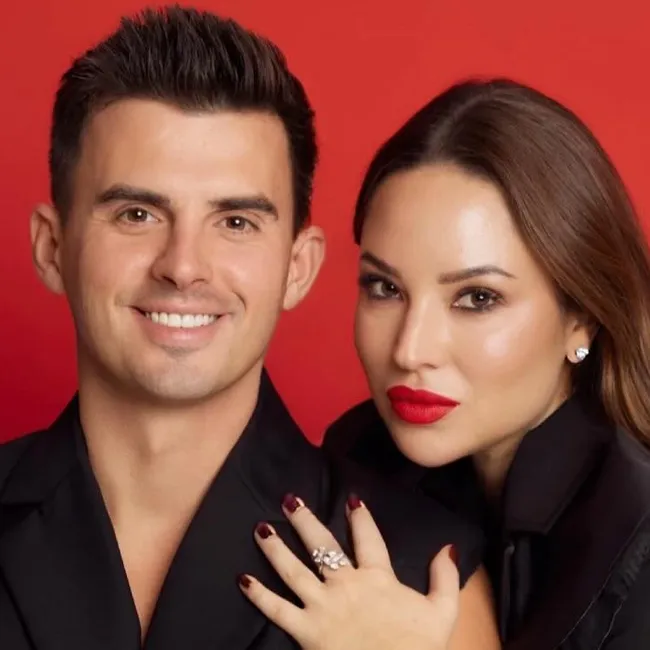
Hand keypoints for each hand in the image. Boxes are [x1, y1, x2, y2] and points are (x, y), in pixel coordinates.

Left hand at [238, 494, 459, 649]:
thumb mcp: (442, 613)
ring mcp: (323, 606)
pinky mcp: (305, 630)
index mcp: (377, 578)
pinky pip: (277, 609)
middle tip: (289, 499)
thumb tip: (448, 546)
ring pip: (293, 570)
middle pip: (322, 545)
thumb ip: (445, 578)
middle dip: (304, 521)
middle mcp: (346, 584)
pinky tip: (242, 579)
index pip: (367, 538)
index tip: (350, 497)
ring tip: (261, 528)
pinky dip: (258, 595)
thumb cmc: (418, 649)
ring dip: (275, 548)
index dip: (360, 517)